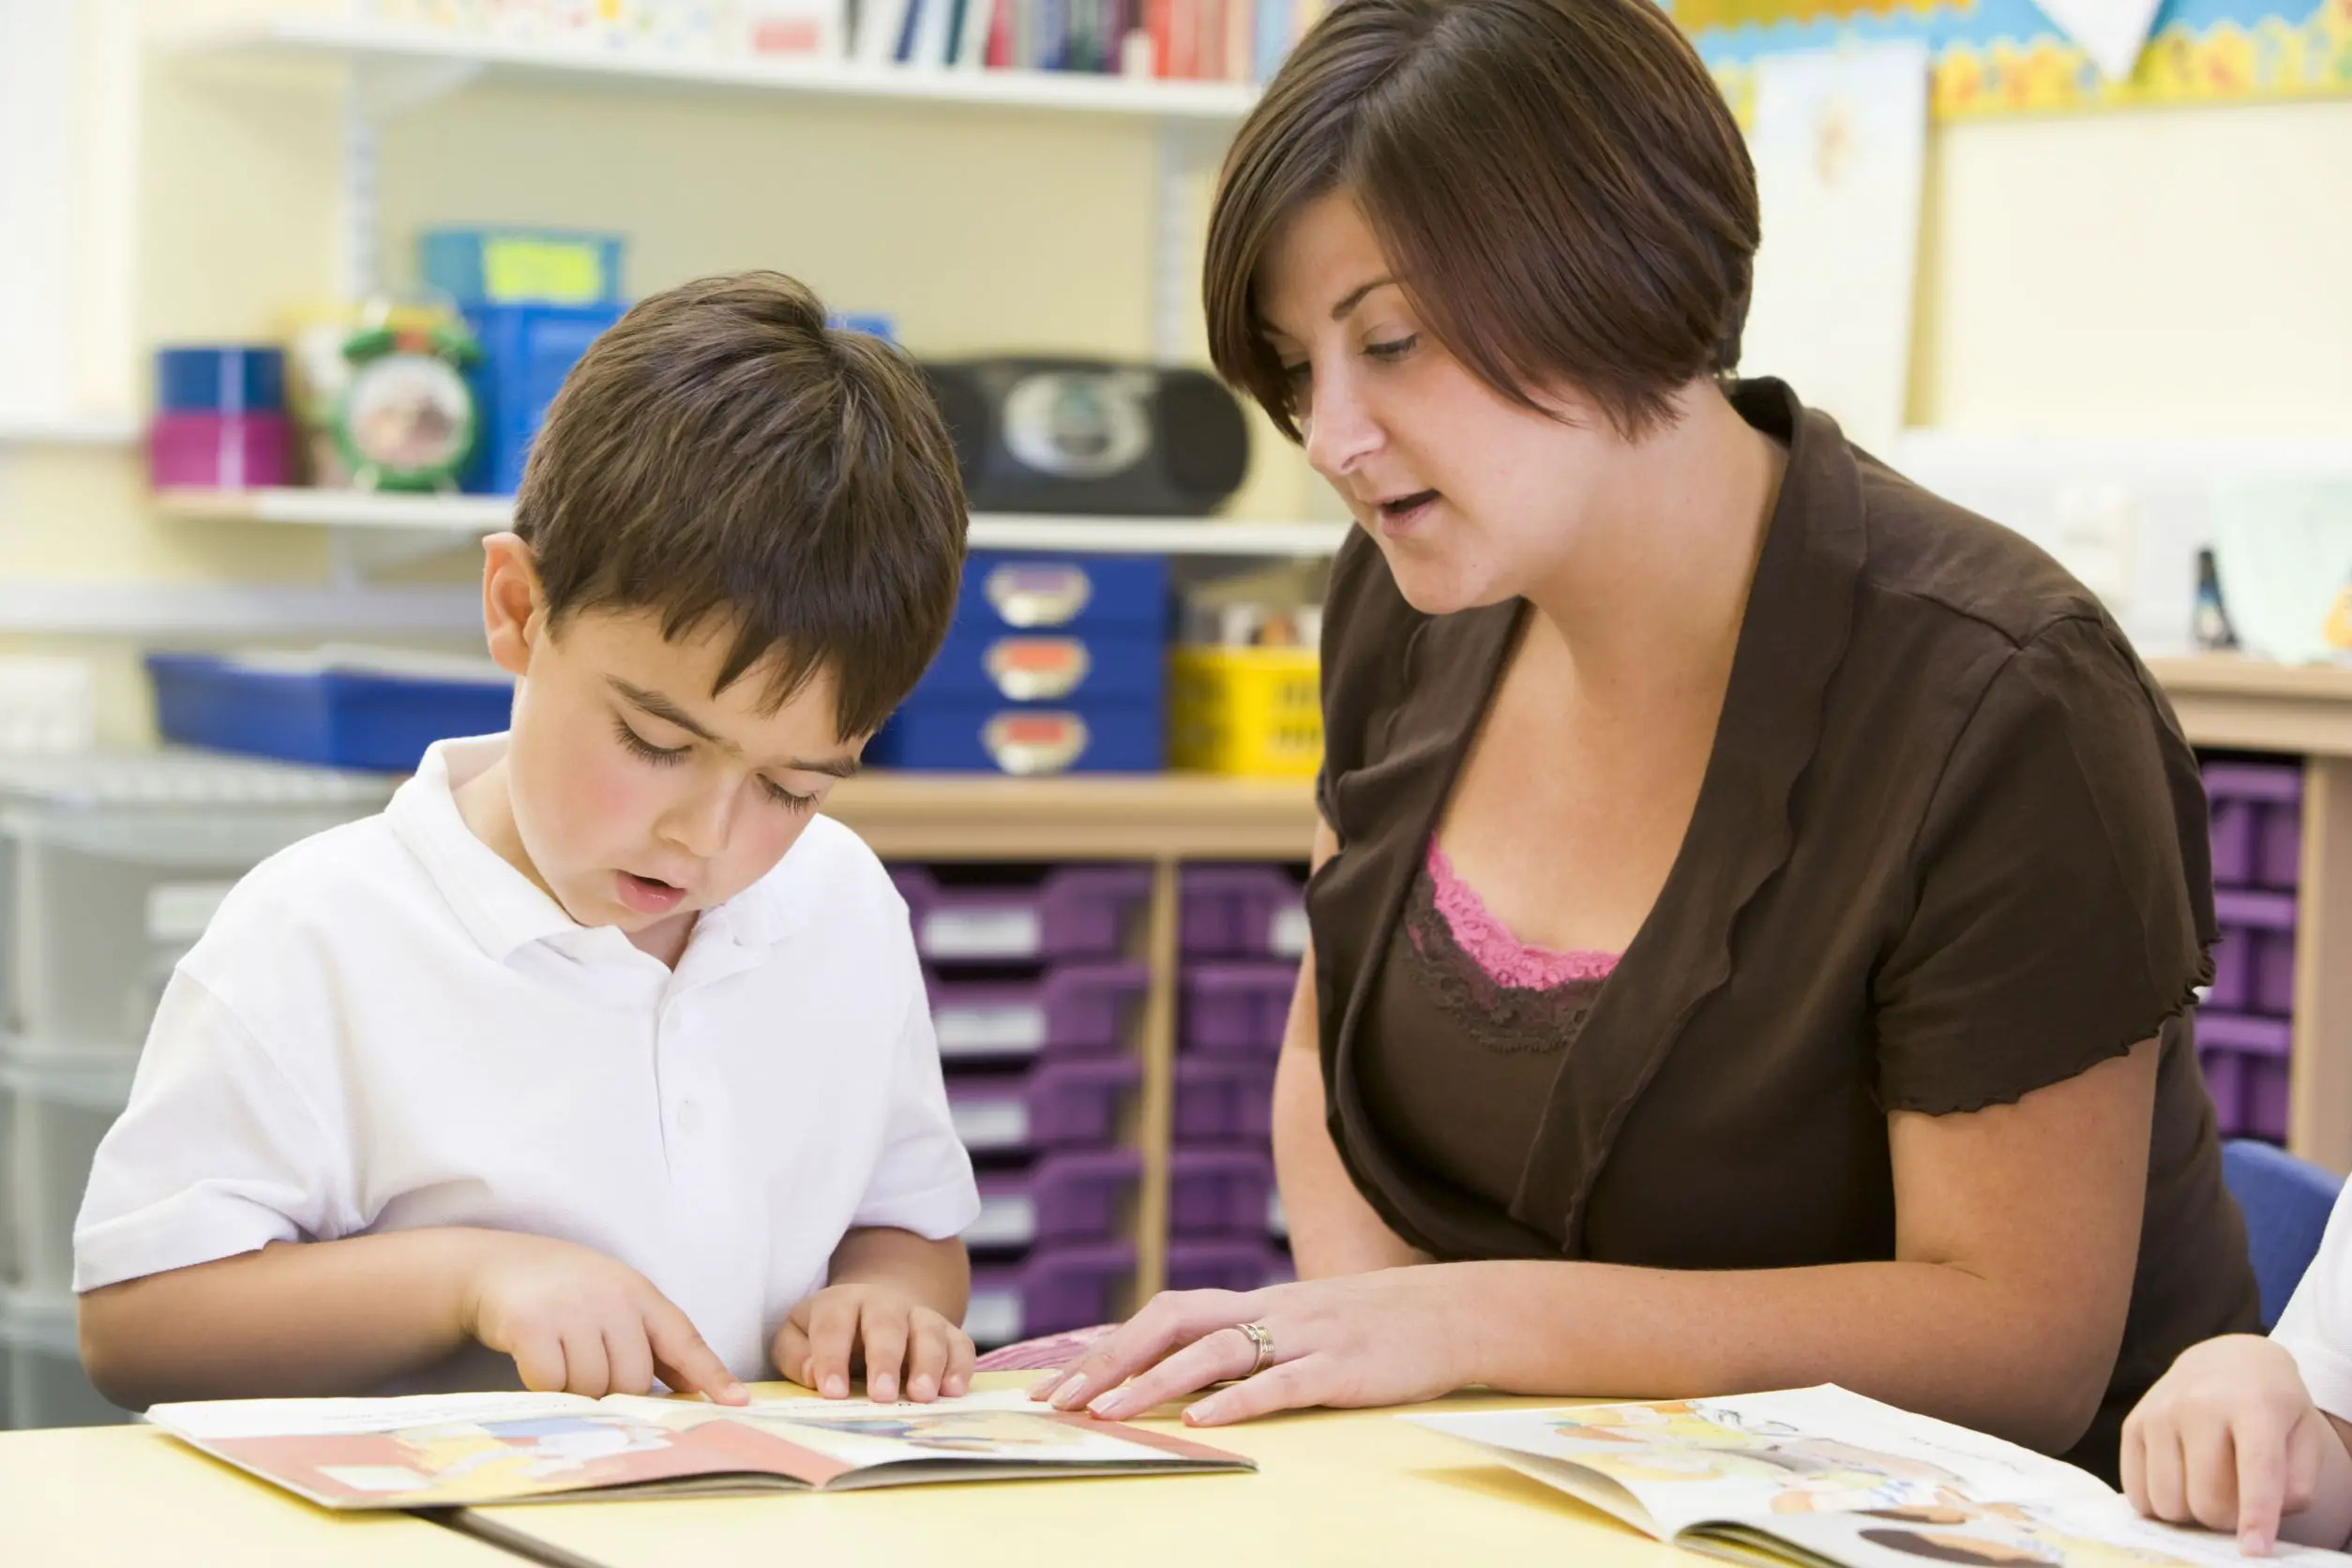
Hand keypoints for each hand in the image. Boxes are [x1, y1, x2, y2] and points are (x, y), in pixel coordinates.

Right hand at [458, 1233, 746, 1403]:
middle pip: (633, 1380)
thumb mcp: (619, 1302)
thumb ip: (656, 1344)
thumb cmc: (570, 1291)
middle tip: (590, 1368)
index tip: (737, 1403)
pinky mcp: (531, 1326)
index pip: (684, 1339)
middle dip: (615, 1391)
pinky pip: (551, 1384)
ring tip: (563, 1358)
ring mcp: (571, 1310)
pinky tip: (538, 1360)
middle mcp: (611, 1299)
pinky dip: (544, 1386)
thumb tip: (698, 1388)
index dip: (711, 1374)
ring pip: (592, 1387)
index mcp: (640, 1295)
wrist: (502, 1265)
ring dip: (577, 1390)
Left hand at [776, 1283, 973, 1403]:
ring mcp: (920, 1317)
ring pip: (929, 1331)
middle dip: (885, 1359)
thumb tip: (814, 1375)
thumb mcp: (799, 1334)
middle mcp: (884, 1305)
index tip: (832, 1392)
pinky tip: (955, 1391)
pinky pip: (961, 1344)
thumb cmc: (832, 1333)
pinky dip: (961, 1366)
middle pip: (887, 1325)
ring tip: (922, 1395)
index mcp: (842, 1303)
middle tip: (882, 1395)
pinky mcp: (948, 1333)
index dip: (832, 1357)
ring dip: (928, 1363)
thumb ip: (796, 1353)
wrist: (879, 1306)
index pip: (834, 1325)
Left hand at [1031, 1268, 1477, 1426]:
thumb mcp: (1300, 1327)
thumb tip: (1184, 1373)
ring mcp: (1304, 1336)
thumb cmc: (1371, 1327)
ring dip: (1159, 1382)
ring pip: (1218, 1351)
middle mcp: (1269, 1312)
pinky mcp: (1340, 1367)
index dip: (1107, 1345)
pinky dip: (1240, 1400)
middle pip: (1173, 1320)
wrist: (1452, 1314)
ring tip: (1113, 1412)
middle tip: (1062, 1399)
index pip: (1163, 1315)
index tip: (1055, 1380)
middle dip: (1112, 1360)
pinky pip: (1283, 1383)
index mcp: (1254, 1305)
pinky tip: (1206, 1421)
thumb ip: (1248, 1343)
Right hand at [2122, 1334, 2328, 1554]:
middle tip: (2237, 1504)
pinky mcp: (2132, 1424)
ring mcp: (2159, 1413)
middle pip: (2207, 1500)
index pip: (2256, 1469)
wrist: (2227, 1359)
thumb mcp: (2305, 1435)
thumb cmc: (2273, 1407)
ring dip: (2192, 1514)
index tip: (2254, 1550)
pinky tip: (2180, 1485)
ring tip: (2208, 1491)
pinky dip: (2160, 1505)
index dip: (2256, 1516)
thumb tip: (2258, 1521)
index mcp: (2254, 1405)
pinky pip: (2137, 1494)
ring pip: (2168, 1503)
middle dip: (2226, 1520)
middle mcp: (2198, 1404)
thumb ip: (2296, 1484)